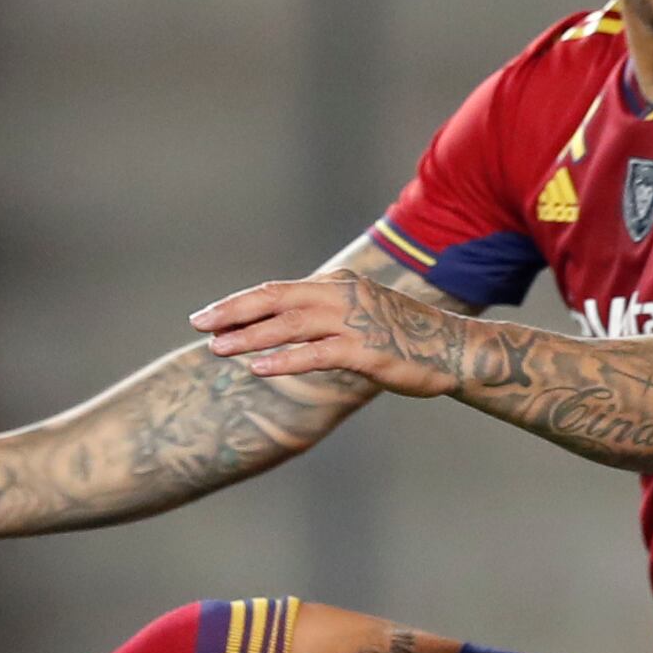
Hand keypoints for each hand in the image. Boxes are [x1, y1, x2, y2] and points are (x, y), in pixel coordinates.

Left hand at [191, 272, 464, 396]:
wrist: (454, 350)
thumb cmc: (406, 336)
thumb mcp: (362, 314)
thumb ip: (326, 315)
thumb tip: (287, 325)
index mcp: (338, 284)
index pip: (277, 290)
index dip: (239, 303)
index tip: (208, 316)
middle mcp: (342, 295)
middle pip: (275, 299)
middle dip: (233, 312)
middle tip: (198, 324)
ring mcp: (355, 321)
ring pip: (290, 325)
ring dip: (250, 337)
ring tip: (217, 349)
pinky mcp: (366, 350)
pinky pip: (317, 353)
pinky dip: (285, 359)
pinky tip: (259, 368)